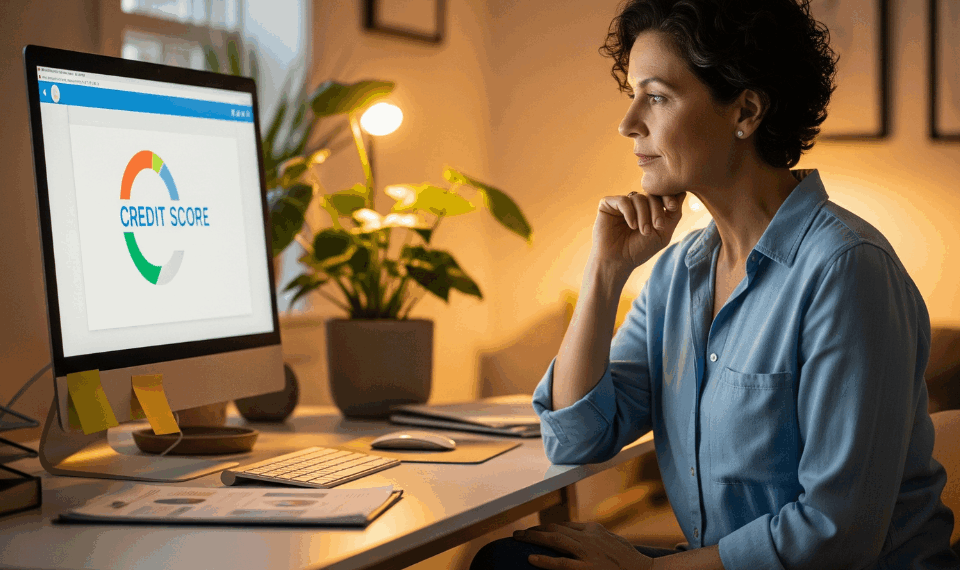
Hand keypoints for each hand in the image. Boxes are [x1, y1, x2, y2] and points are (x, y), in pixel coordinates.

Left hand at [513, 521, 654, 569]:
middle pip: (555, 529)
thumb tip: (580, 536)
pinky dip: (545, 560)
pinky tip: (531, 558)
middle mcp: (589, 537)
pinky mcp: (588, 568)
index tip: (535, 532)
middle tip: (518, 534)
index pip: (564, 526)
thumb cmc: (631, 560)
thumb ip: (595, 537)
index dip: (546, 529)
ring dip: (533, 538)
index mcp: (593, 529)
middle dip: (534, 531)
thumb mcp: (612, 541)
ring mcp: (588, 552)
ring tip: (518, 539)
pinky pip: (562, 563)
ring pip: (554, 540)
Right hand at [591, 192, 684, 276]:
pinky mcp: (608, 205)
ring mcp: (622, 204)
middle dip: (657, 210)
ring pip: (638, 198)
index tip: (673, 208)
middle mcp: (635, 204)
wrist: (617, 261)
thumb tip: (683, 192)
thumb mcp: (663, 233)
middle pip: (651, 195)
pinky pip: (622, 201)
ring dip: (644, 215)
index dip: (669, 197)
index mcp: (649, 209)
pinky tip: (632, 226)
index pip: (661, 194)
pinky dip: (630, 212)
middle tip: (658, 227)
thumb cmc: (640, 250)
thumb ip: (674, 214)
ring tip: (643, 231)